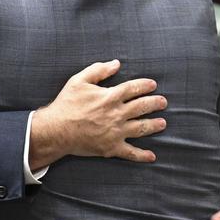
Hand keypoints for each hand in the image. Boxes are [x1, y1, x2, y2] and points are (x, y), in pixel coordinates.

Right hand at [29, 60, 166, 169]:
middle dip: (155, 103)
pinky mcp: (111, 147)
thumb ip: (99, 70)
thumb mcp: (79, 80)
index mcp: (110, 96)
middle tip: (163, 102)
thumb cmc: (66, 104)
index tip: (153, 85)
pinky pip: (130, 153)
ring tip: (163, 123)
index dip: (145, 85)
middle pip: (142, 107)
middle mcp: (117, 114)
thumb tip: (116, 64)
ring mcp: (116, 132)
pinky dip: (142, 155)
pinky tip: (152, 156)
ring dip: (154, 125)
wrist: (56, 130)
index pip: (133, 88)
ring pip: (141, 128)